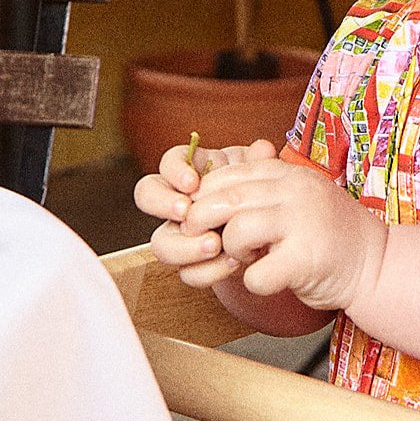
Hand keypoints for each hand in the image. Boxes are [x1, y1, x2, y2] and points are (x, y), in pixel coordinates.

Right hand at [135, 137, 277, 261]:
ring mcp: (184, 234)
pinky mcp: (195, 265)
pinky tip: (232, 262)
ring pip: (161, 242)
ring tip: (214, 244)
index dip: (174, 170)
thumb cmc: (261, 198)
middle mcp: (182, 201)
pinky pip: (188, 272)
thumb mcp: (263, 179)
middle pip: (147, 196)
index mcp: (196, 172)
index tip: (192, 182)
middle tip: (186, 212)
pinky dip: (209, 270)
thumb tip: (263, 148)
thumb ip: (261, 164)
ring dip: (184, 246)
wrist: (272, 236)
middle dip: (162, 203)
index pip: (169, 161)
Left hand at [174, 154, 385, 312]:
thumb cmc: (328, 235)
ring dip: (231, 252)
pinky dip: (254, 284)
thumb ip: (259, 192)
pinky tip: (268, 279)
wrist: (376, 263)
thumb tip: (199, 195)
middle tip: (209, 243)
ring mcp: (303, 223)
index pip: (226, 174)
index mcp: (289, 173)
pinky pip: (255, 275)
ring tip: (248, 258)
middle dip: (204, 225)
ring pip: (235, 232)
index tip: (203, 219)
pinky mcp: (306, 259)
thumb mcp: (294, 200)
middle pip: (223, 200)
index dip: (203, 198)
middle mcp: (296, 191)